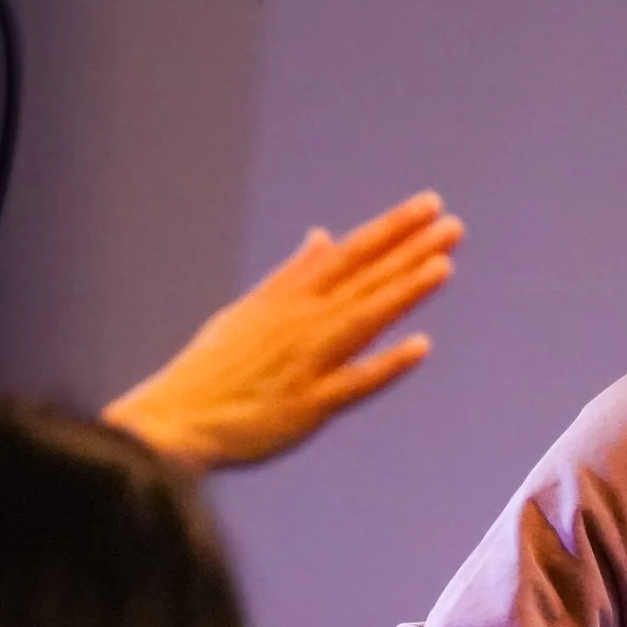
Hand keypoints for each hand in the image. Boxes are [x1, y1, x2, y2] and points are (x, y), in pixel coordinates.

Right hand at [101, 190, 463, 470]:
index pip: (349, 254)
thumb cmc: (213, 369)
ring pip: (364, 318)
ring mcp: (306, 361)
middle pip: (363, 279)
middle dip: (409, 250)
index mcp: (287, 297)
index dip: (391, 229)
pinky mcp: (308, 405)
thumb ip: (293, 274)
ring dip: (403, 292)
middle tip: (452, 224)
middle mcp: (300, 322)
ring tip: (443, 265)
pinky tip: (421, 347)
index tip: (429, 205)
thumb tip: (323, 237)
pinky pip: (353, 382)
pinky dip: (386, 364)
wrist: (174, 421)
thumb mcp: (252, 309)